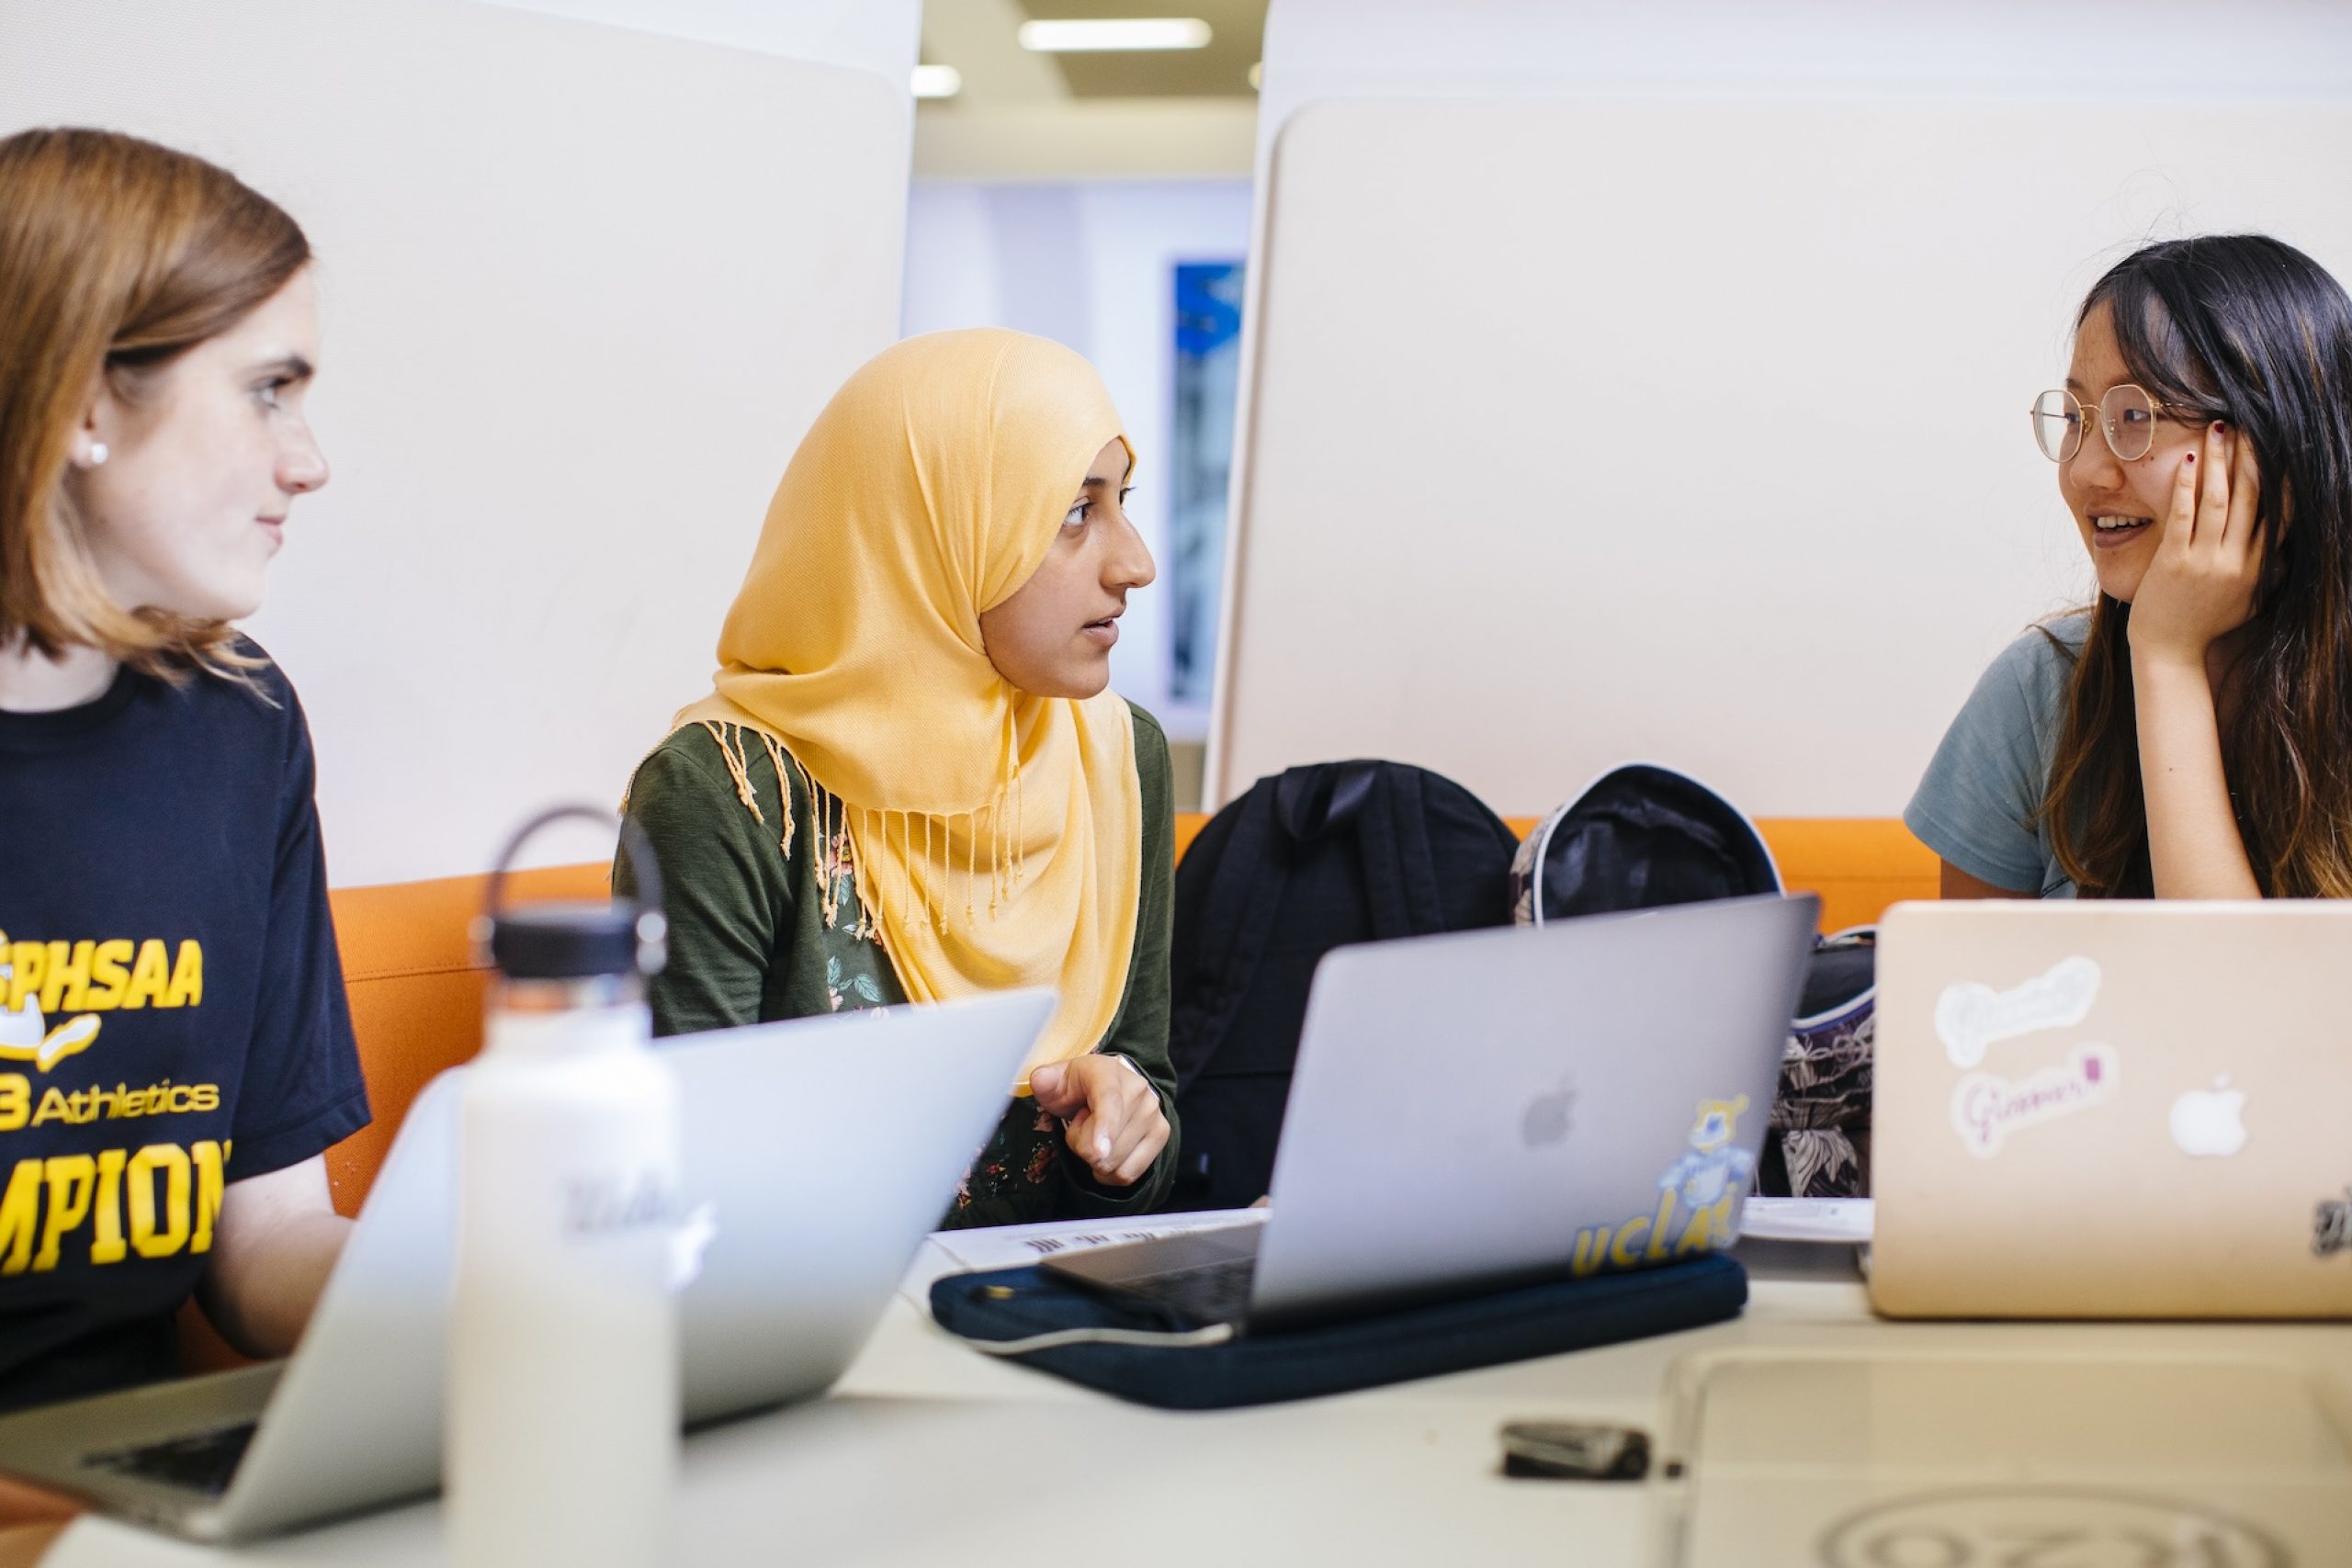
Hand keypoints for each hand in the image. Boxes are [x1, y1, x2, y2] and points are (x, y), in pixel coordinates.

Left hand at [1027, 1054, 1167, 1186]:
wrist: (1112, 1085)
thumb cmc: (1078, 1086)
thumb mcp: (1056, 1080)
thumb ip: (1045, 1080)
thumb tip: (1040, 1080)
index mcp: (1108, 1073)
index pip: (1109, 1102)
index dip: (1103, 1128)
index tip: (1096, 1152)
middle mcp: (1138, 1090)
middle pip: (1104, 1147)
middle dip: (1081, 1145)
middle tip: (1082, 1123)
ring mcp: (1154, 1113)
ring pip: (1115, 1163)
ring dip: (1095, 1159)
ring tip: (1097, 1135)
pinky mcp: (1161, 1134)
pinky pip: (1128, 1174)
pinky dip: (1110, 1173)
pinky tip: (1108, 1151)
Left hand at [2128, 422, 2264, 667]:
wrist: (2170, 652)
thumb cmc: (2207, 625)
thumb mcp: (2250, 602)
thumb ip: (2269, 573)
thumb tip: (2288, 547)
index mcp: (2259, 568)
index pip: (2280, 513)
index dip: (2282, 477)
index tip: (2284, 447)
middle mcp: (2238, 561)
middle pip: (2251, 498)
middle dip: (2252, 458)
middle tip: (2251, 425)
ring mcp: (2206, 561)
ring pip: (2218, 501)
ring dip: (2220, 461)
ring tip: (2219, 429)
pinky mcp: (2174, 562)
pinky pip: (2182, 516)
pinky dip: (2188, 486)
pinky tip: (2190, 461)